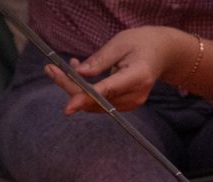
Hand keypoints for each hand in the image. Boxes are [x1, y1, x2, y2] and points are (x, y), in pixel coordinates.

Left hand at [45, 26, 186, 114]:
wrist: (162, 53)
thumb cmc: (141, 43)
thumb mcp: (119, 43)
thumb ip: (98, 60)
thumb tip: (78, 74)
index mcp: (137, 76)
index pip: (107, 91)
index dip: (85, 98)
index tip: (68, 107)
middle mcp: (136, 95)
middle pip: (97, 100)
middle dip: (71, 89)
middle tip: (50, 70)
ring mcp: (132, 103)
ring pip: (96, 104)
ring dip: (76, 90)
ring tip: (62, 68)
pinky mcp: (127, 104)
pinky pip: (101, 102)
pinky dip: (86, 92)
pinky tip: (78, 75)